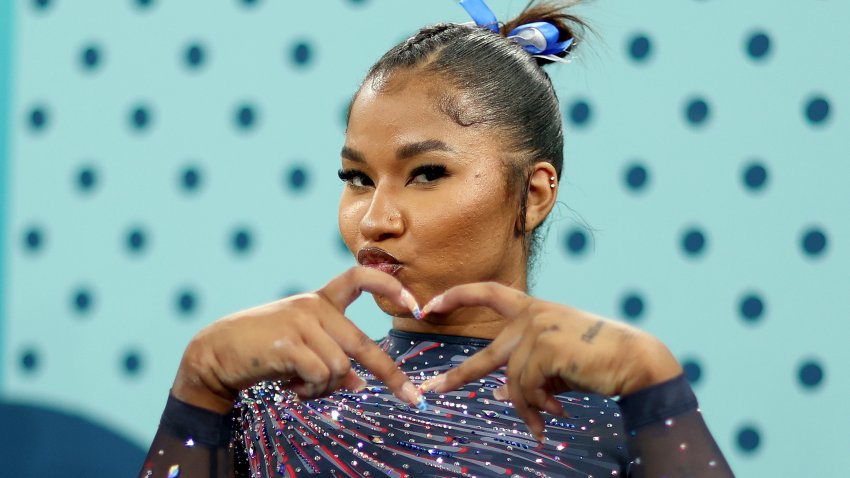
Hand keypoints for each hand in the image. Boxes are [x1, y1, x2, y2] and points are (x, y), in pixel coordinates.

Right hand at [172, 266, 423, 412]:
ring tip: (300, 385)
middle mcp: (314, 307)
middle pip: (363, 344)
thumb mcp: (303, 347)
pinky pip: (320, 376)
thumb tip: (360, 384)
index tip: (416, 305)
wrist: (215, 353)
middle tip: (412, 398)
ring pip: (340, 368)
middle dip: (391, 375)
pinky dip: (310, 390)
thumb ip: (332, 358)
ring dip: (324, 388)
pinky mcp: (288, 343)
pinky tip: (290, 386)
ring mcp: (301, 323)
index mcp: (320, 300)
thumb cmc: (263, 350)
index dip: (390, 286)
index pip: (360, 278)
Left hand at [419, 282, 682, 441]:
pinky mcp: (545, 349)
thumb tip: (499, 394)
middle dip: (457, 377)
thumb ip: (526, 372)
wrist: (633, 360)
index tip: (428, 306)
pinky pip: (527, 389)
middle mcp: (531, 315)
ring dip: (528, 408)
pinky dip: (538, 408)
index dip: (455, 296)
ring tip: (543, 423)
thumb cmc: (594, 360)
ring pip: (512, 382)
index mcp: (532, 308)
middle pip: (486, 356)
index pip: (486, 292)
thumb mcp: (554, 364)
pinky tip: (555, 413)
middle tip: (431, 389)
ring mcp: (537, 330)